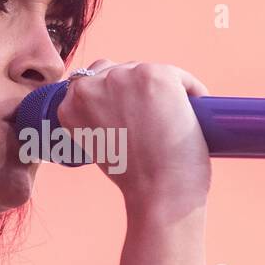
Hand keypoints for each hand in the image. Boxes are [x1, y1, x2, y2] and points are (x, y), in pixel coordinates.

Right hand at [56, 59, 211, 215]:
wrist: (158, 193)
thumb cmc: (134, 179)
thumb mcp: (98, 144)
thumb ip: (99, 118)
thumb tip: (124, 102)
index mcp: (70, 103)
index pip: (92, 80)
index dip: (115, 97)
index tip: (131, 114)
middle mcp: (93, 84)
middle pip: (121, 71)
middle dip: (138, 91)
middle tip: (155, 120)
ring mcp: (125, 77)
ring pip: (148, 71)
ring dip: (162, 90)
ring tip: (172, 119)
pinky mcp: (157, 75)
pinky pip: (180, 77)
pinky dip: (191, 92)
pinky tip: (193, 113)